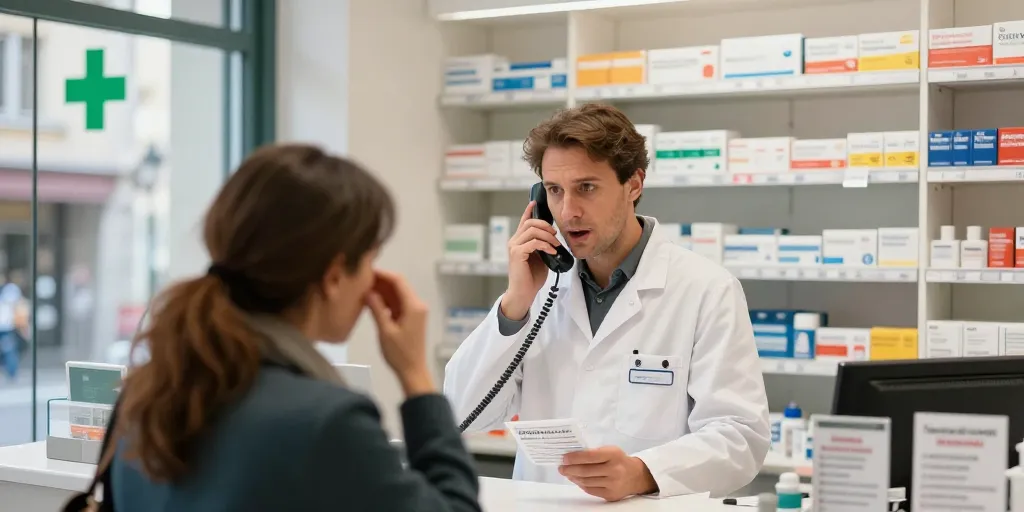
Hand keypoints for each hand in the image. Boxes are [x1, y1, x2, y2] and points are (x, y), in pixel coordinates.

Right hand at [365, 270, 432, 395]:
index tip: (366, 272)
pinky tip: (372, 301)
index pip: (398, 281)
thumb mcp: (385, 331)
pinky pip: (398, 303)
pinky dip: (386, 300)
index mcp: (413, 306)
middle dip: (381, 281)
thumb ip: (377, 309)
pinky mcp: (411, 318)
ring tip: (363, 288)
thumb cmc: (399, 353)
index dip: (382, 274)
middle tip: (361, 280)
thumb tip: (368, 292)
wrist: (413, 371)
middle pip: (399, 285)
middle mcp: (417, 305)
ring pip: (398, 294)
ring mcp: (415, 311)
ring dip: (383, 290)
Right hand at [500, 200, 561, 320]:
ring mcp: (514, 247)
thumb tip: (553, 237)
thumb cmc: (531, 277)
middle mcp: (514, 241)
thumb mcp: (540, 257)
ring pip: (532, 231)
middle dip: (546, 226)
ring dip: (548, 236)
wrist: (524, 292)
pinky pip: (533, 242)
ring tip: (556, 245)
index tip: (535, 202)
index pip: (523, 221)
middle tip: (556, 235)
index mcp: (519, 241)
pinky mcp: (517, 254)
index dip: (529, 210)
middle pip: (530, 223)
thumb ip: (543, 246)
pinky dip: (545, 246)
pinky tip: (552, 252)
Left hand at [558, 446, 657, 501]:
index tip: (564, 458)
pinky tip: (577, 480)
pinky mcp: (610, 495)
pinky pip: (590, 490)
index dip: (574, 458)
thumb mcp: (610, 450)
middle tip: (561, 467)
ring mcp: (612, 484)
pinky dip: (581, 484)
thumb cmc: (618, 460)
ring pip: (586, 482)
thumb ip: (594, 452)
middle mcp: (614, 470)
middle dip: (570, 469)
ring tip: (567, 473)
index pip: (590, 456)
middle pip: (586, 471)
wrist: (636, 476)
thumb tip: (572, 457)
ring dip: (573, 477)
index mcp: (613, 455)